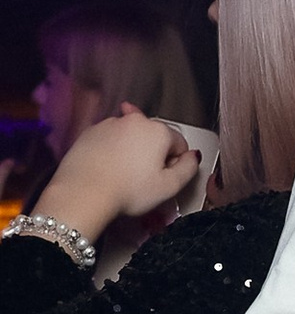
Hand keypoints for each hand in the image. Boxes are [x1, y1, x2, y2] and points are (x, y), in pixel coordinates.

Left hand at [35, 103, 200, 242]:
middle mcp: (135, 121)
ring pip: (131, 136)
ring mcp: (110, 124)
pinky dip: (112, 149)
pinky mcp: (90, 132)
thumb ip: (189, 169)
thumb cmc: (128, 191)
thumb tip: (193, 156)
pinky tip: (108, 168)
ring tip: (123, 174)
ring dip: (132, 150)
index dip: (175, 164)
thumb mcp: (169, 187)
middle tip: (144, 179)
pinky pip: (109, 139)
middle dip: (154, 154)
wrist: (82, 192)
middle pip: (155, 137)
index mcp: (158, 131)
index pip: (179, 143)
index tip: (164, 179)